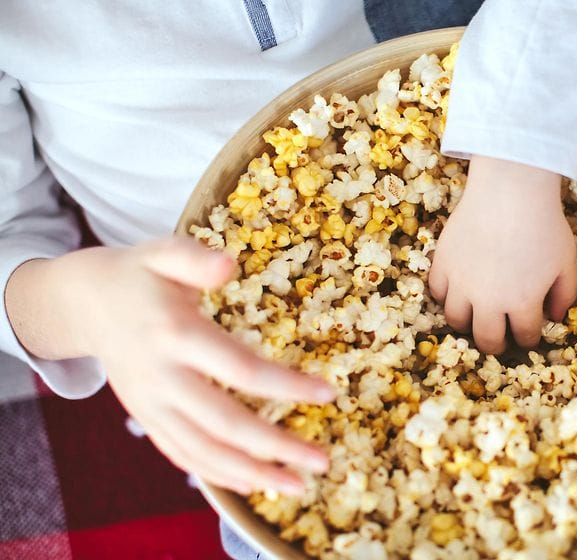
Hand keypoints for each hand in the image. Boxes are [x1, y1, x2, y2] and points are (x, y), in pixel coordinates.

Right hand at [9, 239, 335, 494]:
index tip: (329, 395)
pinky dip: (217, 474)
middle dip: (275, 446)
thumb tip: (229, 263)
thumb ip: (194, 258)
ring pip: (202, 451)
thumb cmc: (139, 274)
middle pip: (224, 423)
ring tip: (297, 487)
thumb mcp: (163, 252)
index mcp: (174, 334)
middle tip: (322, 462)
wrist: (85, 303)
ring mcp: (151, 405)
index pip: (238, 368)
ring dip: (252, 473)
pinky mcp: (145, 418)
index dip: (284, 385)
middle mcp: (162, 377)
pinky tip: (253, 484)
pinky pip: (181, 455)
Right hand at [428, 156, 576, 354]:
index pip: (524, 336)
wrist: (510, 190)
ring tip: (475, 315)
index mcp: (523, 304)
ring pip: (456, 321)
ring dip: (468, 323)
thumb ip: (564, 295)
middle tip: (499, 339)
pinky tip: (458, 290)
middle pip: (486, 340)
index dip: (528, 339)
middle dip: (495, 345)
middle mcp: (489, 301)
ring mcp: (462, 284)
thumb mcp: (566, 262)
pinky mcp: (443, 264)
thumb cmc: (545, 225)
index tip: (528, 335)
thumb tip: (554, 317)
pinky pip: (437, 292)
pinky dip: (446, 296)